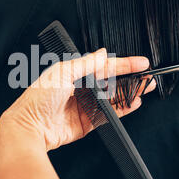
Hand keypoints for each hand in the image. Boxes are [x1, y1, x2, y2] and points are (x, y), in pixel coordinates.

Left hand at [0, 48, 155, 151]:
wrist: (30, 126)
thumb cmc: (39, 97)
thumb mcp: (63, 72)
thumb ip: (86, 63)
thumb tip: (102, 53)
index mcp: (74, 74)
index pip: (104, 66)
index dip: (123, 64)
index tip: (141, 62)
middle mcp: (81, 89)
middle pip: (111, 82)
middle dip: (130, 79)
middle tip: (148, 77)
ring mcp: (85, 106)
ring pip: (113, 99)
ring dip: (129, 94)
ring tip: (145, 89)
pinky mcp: (87, 123)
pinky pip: (109, 115)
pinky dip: (123, 110)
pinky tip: (133, 104)